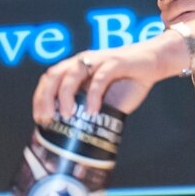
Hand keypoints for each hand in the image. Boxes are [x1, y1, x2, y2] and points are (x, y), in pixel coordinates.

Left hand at [32, 36, 180, 123]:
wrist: (153, 64)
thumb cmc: (126, 82)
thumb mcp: (102, 98)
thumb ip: (88, 109)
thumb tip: (73, 135)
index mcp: (76, 68)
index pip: (49, 79)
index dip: (40, 98)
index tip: (40, 119)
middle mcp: (83, 61)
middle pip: (55, 75)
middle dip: (46, 97)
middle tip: (48, 118)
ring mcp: (98, 60)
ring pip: (73, 73)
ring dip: (66, 95)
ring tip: (68, 115)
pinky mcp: (115, 62)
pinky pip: (100, 77)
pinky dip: (94, 95)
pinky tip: (94, 111)